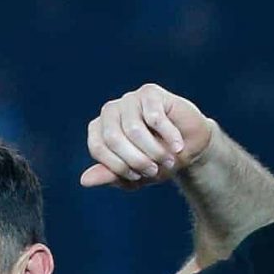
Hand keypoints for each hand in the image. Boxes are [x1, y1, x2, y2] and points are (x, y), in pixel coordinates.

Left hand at [81, 83, 213, 189]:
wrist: (189, 147)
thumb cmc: (156, 161)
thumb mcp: (132, 175)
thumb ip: (109, 175)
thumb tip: (84, 181)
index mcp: (98, 130)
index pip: (98, 148)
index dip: (118, 166)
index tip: (137, 177)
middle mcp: (109, 112)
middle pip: (113, 138)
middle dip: (136, 160)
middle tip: (154, 171)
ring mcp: (128, 99)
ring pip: (134, 129)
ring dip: (153, 150)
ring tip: (168, 161)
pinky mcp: (149, 92)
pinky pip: (155, 117)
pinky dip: (168, 136)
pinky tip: (177, 146)